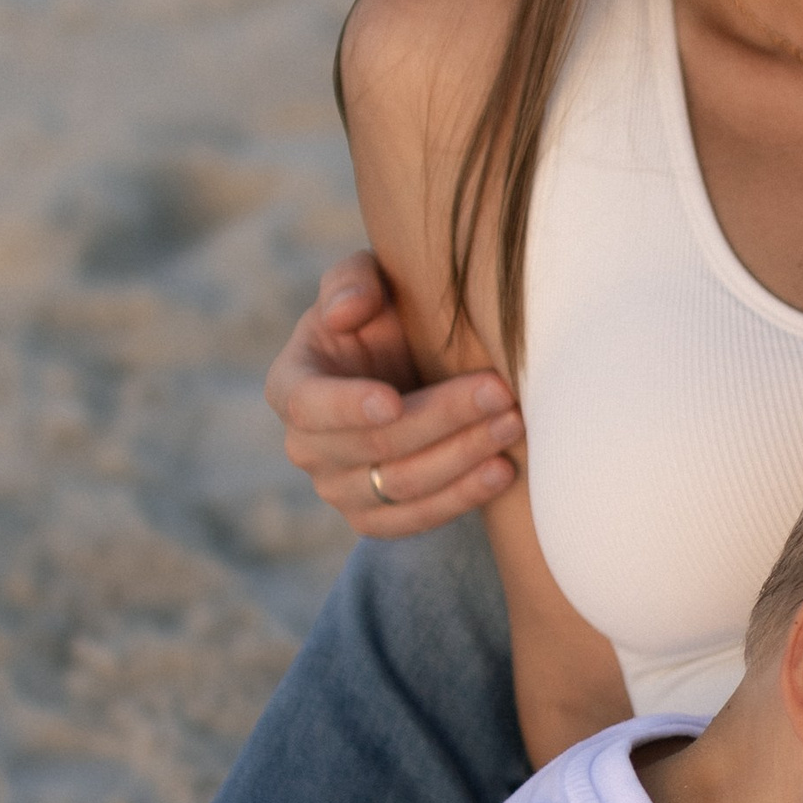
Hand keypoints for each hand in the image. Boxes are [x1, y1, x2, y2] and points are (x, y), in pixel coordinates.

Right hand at [267, 254, 524, 533]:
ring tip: (511, 424)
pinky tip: (503, 470)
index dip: (348, 407)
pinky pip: (418, 519)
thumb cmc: (382, 318)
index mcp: (291, 387)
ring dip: (463, 457)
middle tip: (498, 392)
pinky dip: (463, 498)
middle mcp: (305, 447)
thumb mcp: (365, 283)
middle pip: (374, 447)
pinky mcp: (376, 519)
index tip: (393, 400)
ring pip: (403, 485)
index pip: (310, 406)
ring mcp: (339, 490)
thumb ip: (352, 282)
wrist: (410, 366)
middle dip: (441, 419)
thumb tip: (346, 312)